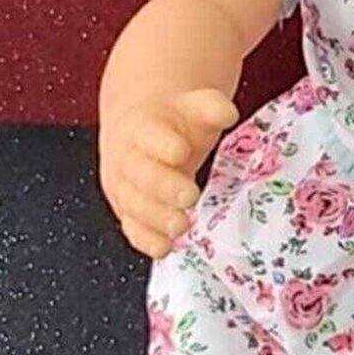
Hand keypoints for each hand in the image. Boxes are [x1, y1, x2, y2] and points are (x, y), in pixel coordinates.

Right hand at [99, 87, 239, 257]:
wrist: (141, 135)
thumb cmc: (173, 124)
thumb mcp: (193, 107)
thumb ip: (210, 108)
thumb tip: (227, 113)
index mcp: (143, 127)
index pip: (149, 134)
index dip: (162, 143)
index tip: (180, 151)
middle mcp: (128, 159)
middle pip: (140, 174)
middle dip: (163, 186)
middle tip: (189, 196)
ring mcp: (126, 188)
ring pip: (133, 204)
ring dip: (155, 218)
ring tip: (181, 225)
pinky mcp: (128, 212)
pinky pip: (132, 228)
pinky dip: (146, 240)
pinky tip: (164, 247)